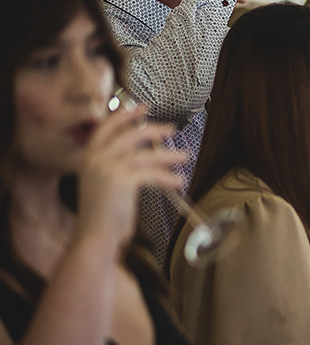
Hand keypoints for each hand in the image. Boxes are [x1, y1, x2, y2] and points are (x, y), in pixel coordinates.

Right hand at [76, 108, 185, 254]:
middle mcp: (95, 159)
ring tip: (185, 156)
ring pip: (146, 154)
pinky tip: (179, 180)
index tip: (142, 107)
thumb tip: (145, 154)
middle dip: (153, 129)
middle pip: (130, 135)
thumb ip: (117, 167)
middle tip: (172, 129)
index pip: (106, 127)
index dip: (125, 115)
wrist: (94, 237)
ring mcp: (108, 168)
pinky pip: (152, 173)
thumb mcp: (104, 184)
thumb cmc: (103, 216)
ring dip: (169, 155)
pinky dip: (168, 176)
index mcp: (88, 157)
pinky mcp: (122, 180)